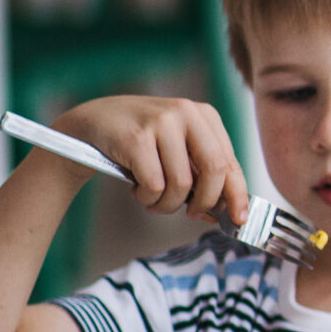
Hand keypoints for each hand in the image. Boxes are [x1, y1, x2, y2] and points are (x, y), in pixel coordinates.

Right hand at [54, 95, 249, 225]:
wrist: (92, 123)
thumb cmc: (142, 141)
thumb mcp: (178, 150)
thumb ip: (201, 174)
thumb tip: (227, 211)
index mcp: (205, 115)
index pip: (230, 161)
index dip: (237, 193)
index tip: (239, 218)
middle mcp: (186, 113)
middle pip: (214, 170)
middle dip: (205, 202)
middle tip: (190, 213)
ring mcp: (161, 122)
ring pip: (182, 184)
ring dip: (168, 204)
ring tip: (154, 200)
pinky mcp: (136, 138)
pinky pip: (155, 185)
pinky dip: (148, 198)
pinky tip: (138, 190)